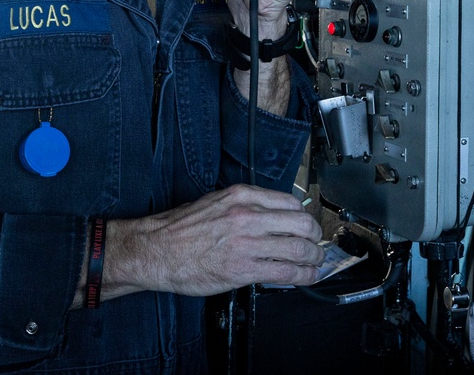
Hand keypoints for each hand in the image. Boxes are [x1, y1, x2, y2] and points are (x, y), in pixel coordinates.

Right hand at [100, 185, 324, 297]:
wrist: (156, 250)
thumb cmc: (181, 228)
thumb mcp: (216, 202)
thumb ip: (246, 207)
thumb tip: (273, 216)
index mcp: (242, 196)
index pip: (290, 201)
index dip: (304, 216)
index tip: (306, 225)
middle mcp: (248, 215)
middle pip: (302, 223)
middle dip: (315, 236)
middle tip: (316, 245)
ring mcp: (247, 242)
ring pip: (299, 248)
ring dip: (314, 258)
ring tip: (316, 263)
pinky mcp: (243, 269)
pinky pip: (285, 272)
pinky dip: (303, 275)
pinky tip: (306, 277)